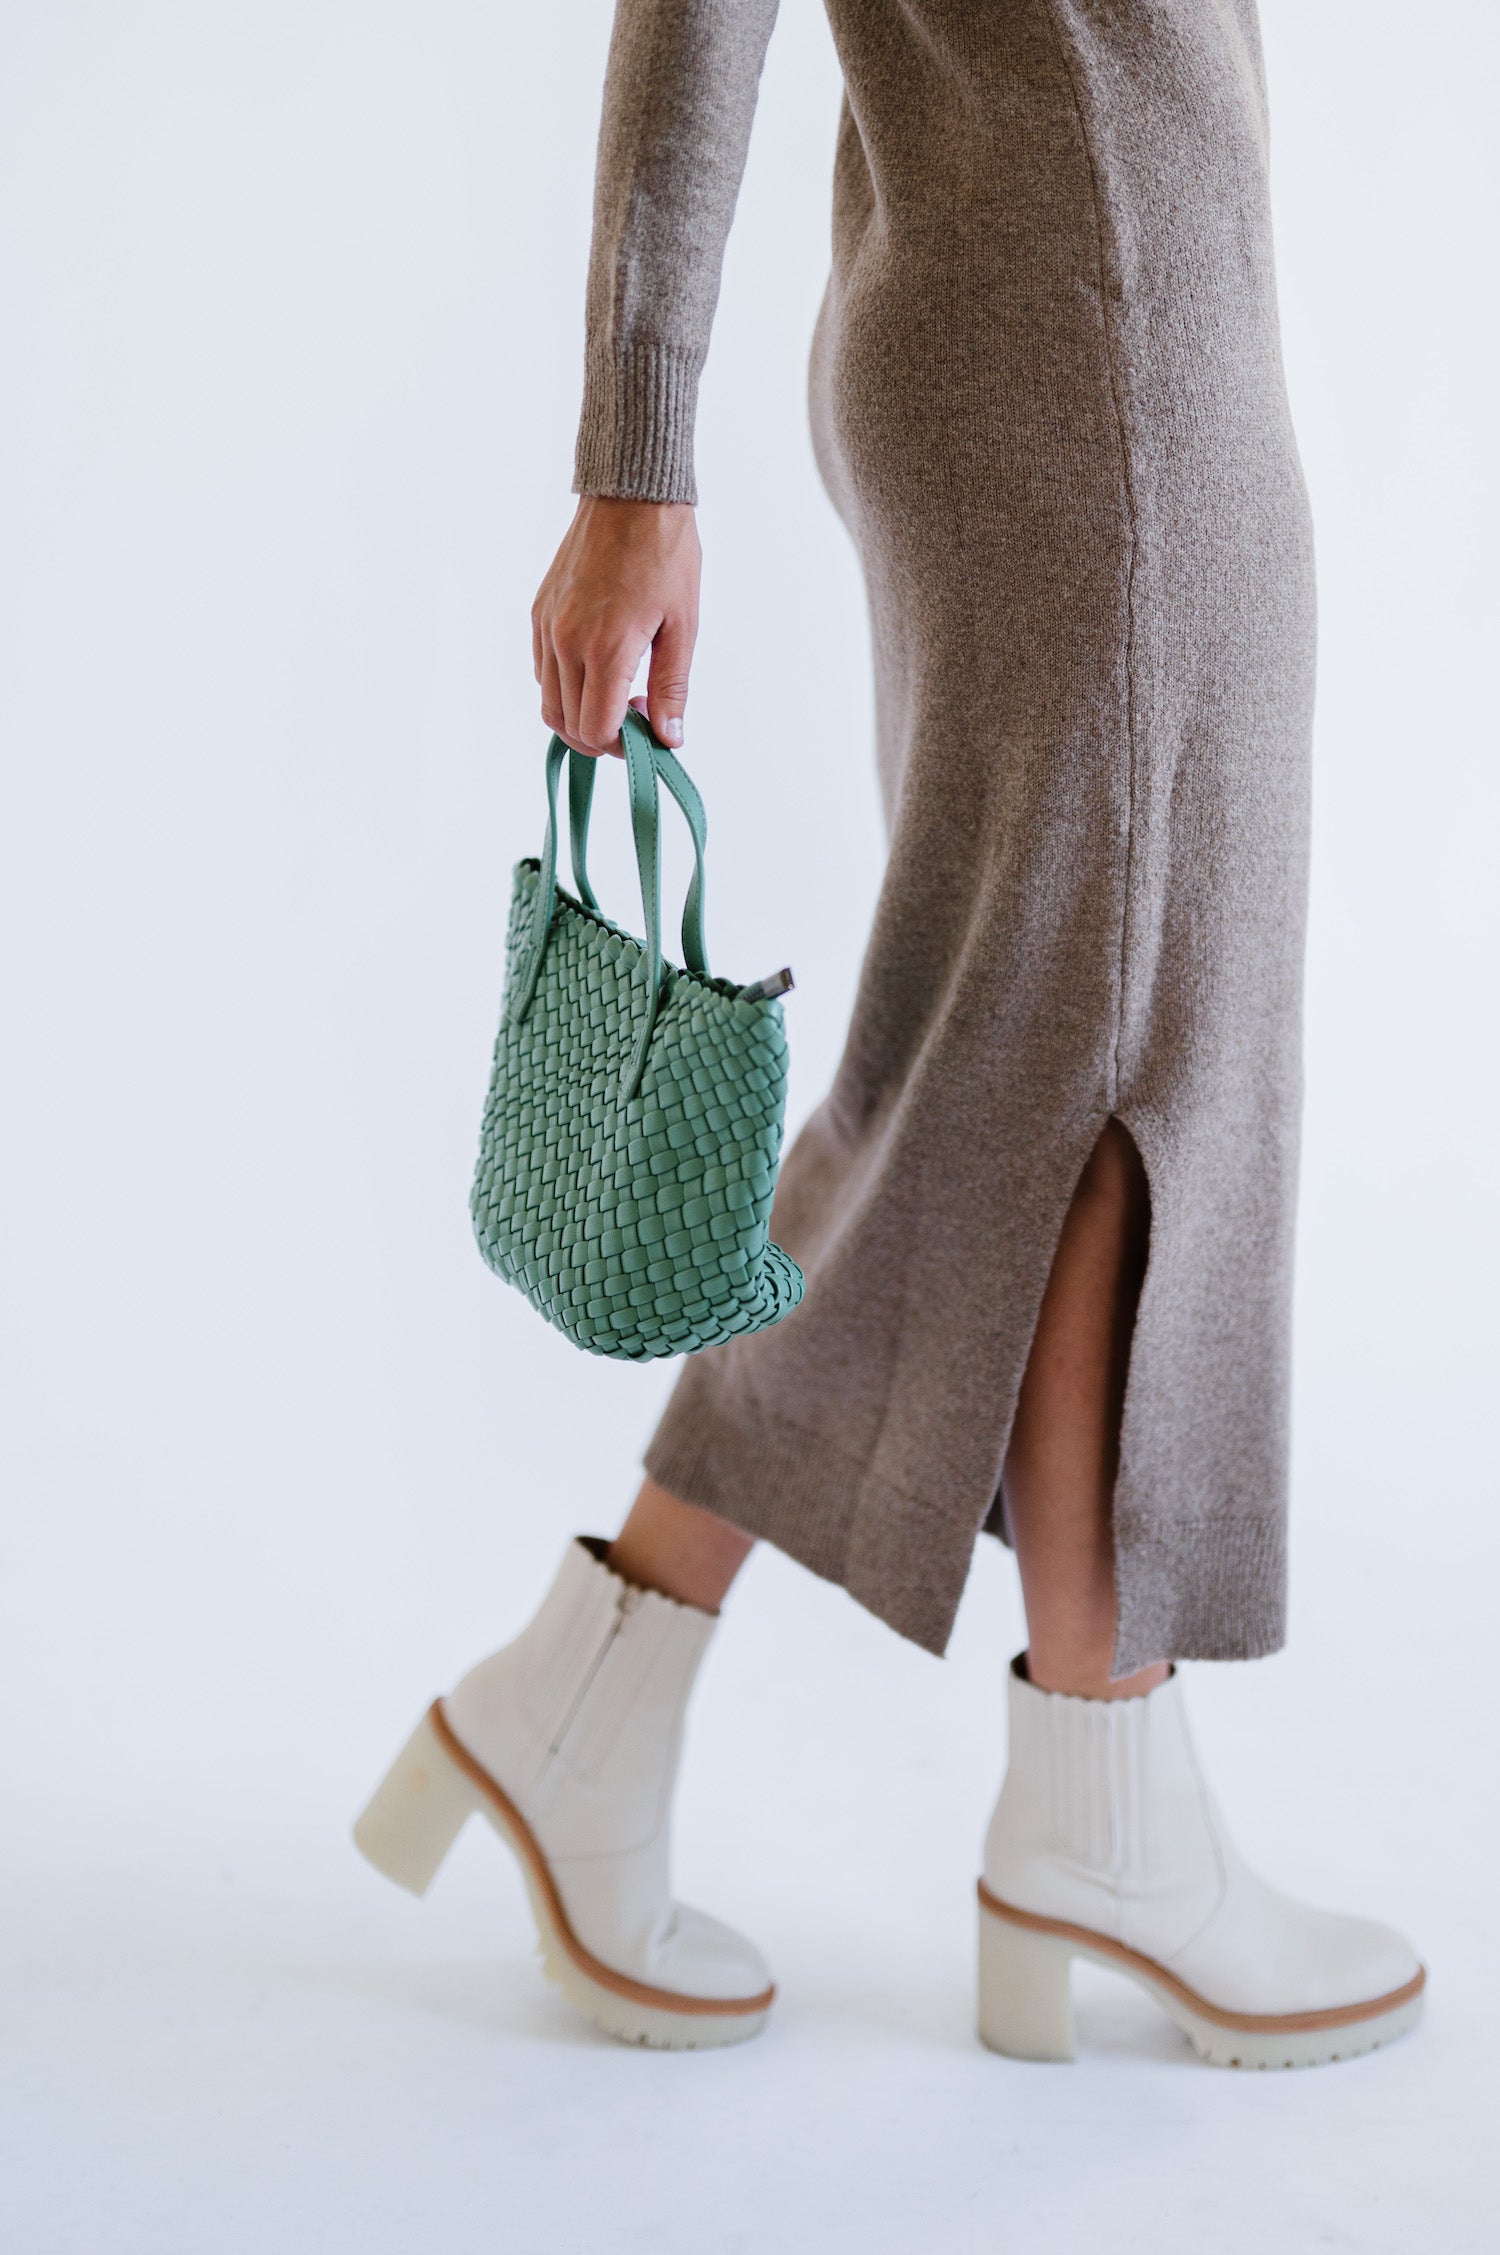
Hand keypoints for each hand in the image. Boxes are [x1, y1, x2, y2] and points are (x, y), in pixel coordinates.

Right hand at [531, 496, 700, 757]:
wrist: (631, 495)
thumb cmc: (664, 552)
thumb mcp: (683, 625)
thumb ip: (672, 687)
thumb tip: (669, 737)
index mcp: (605, 648)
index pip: (596, 730)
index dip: (622, 746)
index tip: (648, 733)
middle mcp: (566, 641)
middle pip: (567, 725)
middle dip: (602, 737)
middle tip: (638, 721)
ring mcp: (547, 626)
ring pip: (549, 702)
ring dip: (580, 715)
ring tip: (620, 697)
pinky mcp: (539, 613)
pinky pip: (542, 671)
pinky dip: (565, 688)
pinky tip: (598, 672)